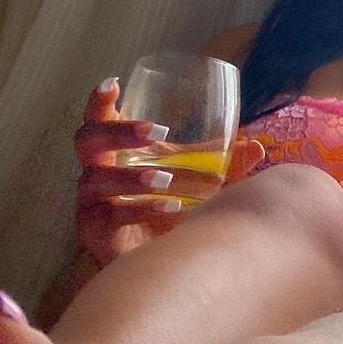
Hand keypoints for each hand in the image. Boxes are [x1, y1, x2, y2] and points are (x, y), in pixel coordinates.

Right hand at [74, 78, 264, 265]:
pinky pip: (110, 215)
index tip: (114, 84)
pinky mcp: (95, 231)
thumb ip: (228, 164)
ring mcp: (93, 201)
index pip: (100, 119)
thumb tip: (255, 146)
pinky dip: (140, 209)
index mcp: (121, 150)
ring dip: (131, 176)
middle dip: (118, 131)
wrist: (162, 259)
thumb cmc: (176, 208)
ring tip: (164, 178)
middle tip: (155, 132)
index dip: (100, 101)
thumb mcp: (204, 181)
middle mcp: (99, 170)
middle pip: (88, 140)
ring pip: (96, 179)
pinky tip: (169, 208)